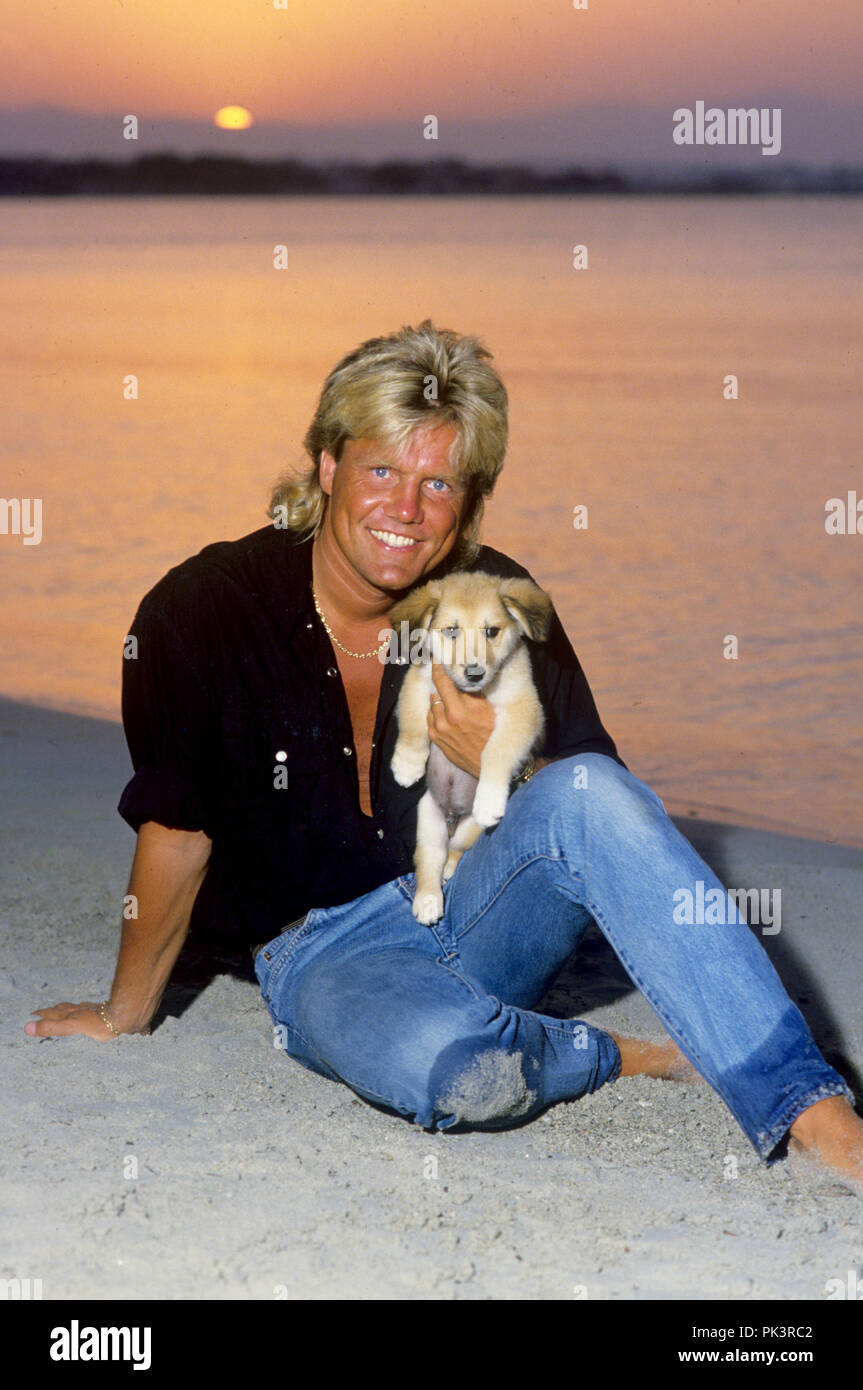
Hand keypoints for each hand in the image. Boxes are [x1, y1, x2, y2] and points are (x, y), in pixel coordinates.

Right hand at [25, 1001, 123, 1041]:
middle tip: (41, 1013)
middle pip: (60, 1010)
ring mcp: (88, 1010)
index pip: (51, 1014)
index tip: (31, 1015)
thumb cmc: (97, 1023)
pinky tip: (84, 1011)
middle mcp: (77, 1010)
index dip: (41, 1015)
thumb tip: (28, 1027)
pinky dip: (79, 1011)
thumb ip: (51, 1027)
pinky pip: (85, 1010)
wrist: (121, 1015)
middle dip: (50, 1012)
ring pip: (72, 1009)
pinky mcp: (99, 1011)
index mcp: (69, 1015)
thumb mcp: (70, 1027)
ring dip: (64, 1010)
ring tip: (60, 1011)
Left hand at [427, 663, 494, 778]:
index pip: (442, 680)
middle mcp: (446, 720)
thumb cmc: (497, 735)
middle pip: (435, 691)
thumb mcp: (491, 710)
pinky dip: (437, 713)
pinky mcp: (436, 740)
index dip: (438, 665)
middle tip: (448, 676)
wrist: (491, 766)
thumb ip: (475, 692)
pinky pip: (431, 719)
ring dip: (440, 700)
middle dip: (442, 683)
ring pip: (432, 705)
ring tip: (453, 700)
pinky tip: (449, 715)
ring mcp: (439, 731)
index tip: (436, 655)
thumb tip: (466, 673)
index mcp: (460, 710)